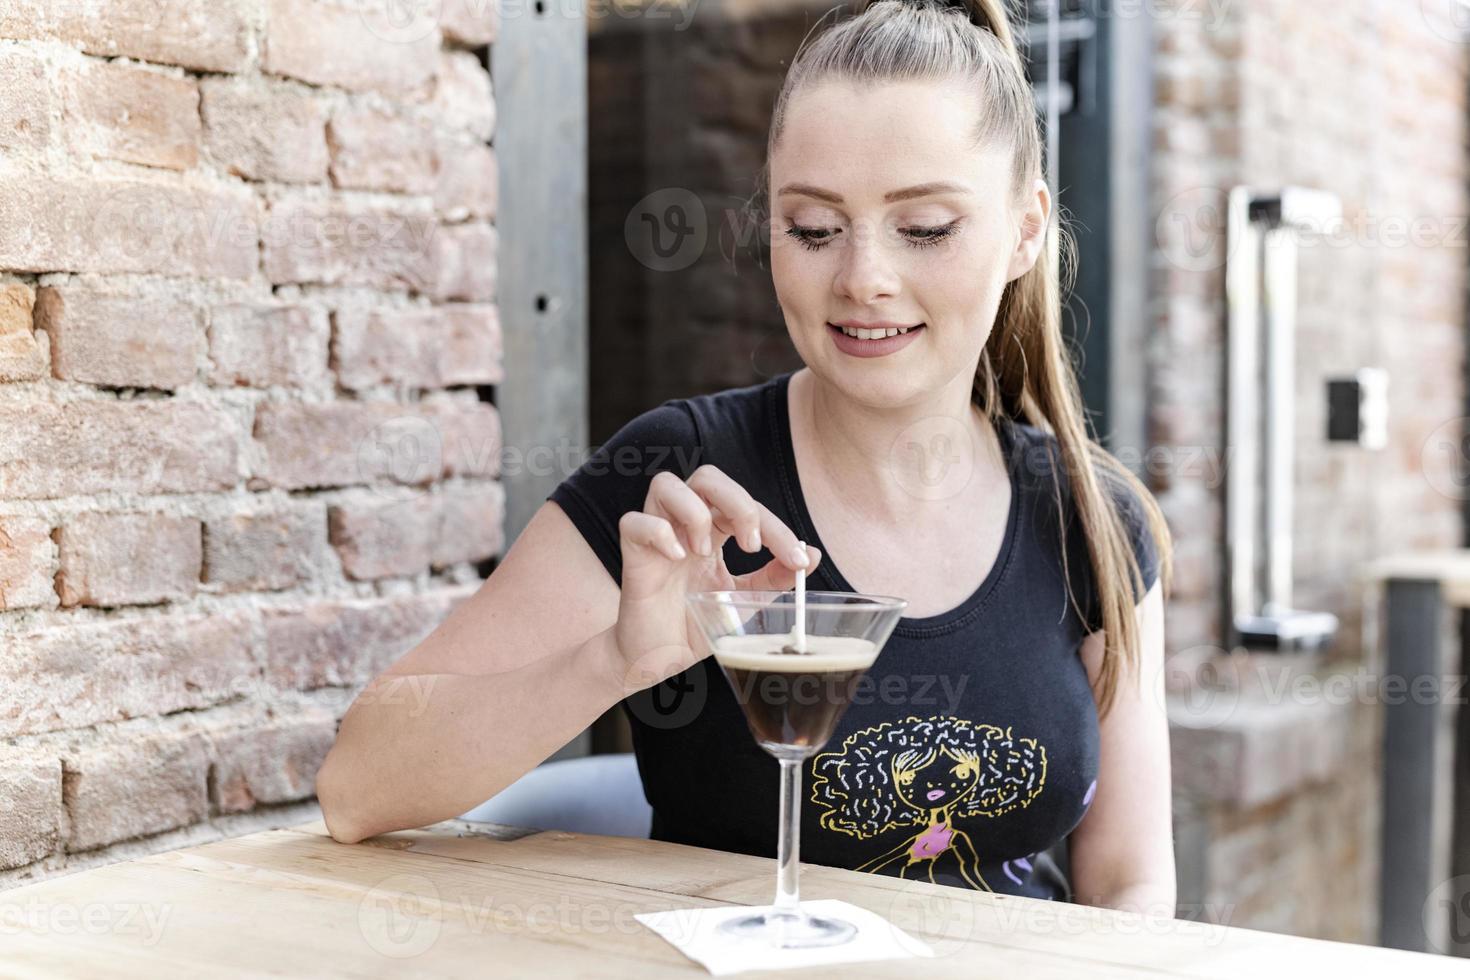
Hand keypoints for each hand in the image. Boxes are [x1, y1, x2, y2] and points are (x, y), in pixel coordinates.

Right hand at [612, 464, 820, 693]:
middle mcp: (685, 526)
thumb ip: (774, 577)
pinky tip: (676, 558)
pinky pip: (633, 522)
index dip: (776, 527)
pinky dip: (658, 532)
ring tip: (704, 551)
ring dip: (694, 511)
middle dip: (738, 502)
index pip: (745, 505)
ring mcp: (656, 539)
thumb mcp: (744, 601)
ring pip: (665, 484)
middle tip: (751, 546)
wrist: (658, 660)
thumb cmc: (695, 625)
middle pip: (707, 477)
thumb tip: (812, 555)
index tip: (797, 559)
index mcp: (714, 531)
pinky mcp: (633, 557)